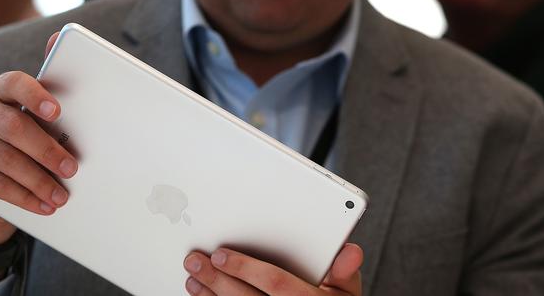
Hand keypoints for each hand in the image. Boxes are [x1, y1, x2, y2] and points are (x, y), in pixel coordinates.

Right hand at [0, 32, 72, 282]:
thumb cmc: (26, 144)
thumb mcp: (41, 127)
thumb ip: (58, 114)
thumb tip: (100, 99)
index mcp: (2, 91)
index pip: (14, 83)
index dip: (35, 96)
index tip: (57, 112)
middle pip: (12, 126)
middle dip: (46, 149)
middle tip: (72, 168)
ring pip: (3, 158)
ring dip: (37, 180)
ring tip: (62, 196)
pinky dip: (23, 196)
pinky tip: (44, 205)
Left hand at [183, 243, 362, 295]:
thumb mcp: (346, 290)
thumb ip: (344, 271)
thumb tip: (350, 252)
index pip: (276, 284)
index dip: (246, 268)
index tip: (222, 253)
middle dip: (217, 279)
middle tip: (196, 260)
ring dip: (210, 295)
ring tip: (193, 277)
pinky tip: (201, 295)